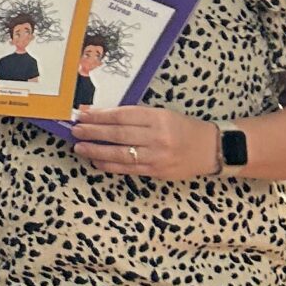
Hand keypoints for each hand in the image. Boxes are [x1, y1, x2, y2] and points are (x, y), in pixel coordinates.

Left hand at [70, 106, 217, 180]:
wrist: (210, 149)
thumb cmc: (183, 128)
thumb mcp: (162, 114)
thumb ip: (135, 116)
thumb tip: (102, 115)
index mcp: (158, 118)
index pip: (122, 116)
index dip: (100, 115)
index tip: (83, 113)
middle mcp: (157, 137)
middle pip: (118, 134)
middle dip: (93, 132)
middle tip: (76, 129)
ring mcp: (156, 156)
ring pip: (120, 154)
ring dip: (96, 150)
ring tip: (79, 146)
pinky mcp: (156, 172)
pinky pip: (127, 169)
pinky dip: (109, 165)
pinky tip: (96, 160)